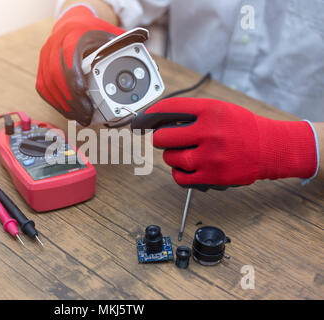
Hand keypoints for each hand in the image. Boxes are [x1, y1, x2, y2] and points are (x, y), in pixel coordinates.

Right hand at [36, 5, 122, 125]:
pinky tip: (68, 112)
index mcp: (72, 36)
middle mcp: (55, 46)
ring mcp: (45, 58)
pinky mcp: (41, 69)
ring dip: (65, 105)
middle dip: (72, 99)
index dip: (74, 75)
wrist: (71, 26)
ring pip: (49, 85)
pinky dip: (56, 103)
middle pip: (57, 75)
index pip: (68, 56)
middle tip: (86, 114)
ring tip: (80, 117)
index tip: (83, 92)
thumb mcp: (107, 33)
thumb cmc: (90, 32)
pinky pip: (44, 89)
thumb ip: (123, 43)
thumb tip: (143, 50)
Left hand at [136, 97, 317, 190]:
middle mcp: (210, 132)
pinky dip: (178, 173)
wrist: (270, 148)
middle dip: (161, 139)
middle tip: (166, 139)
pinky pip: (179, 177)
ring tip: (184, 153)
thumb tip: (158, 120)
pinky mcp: (212, 176)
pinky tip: (187, 167)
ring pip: (169, 158)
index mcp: (210, 110)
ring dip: (171, 156)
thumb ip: (192, 113)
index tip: (142, 120)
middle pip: (162, 137)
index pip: (169, 108)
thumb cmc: (242, 128)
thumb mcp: (219, 109)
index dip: (151, 114)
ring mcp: (210, 156)